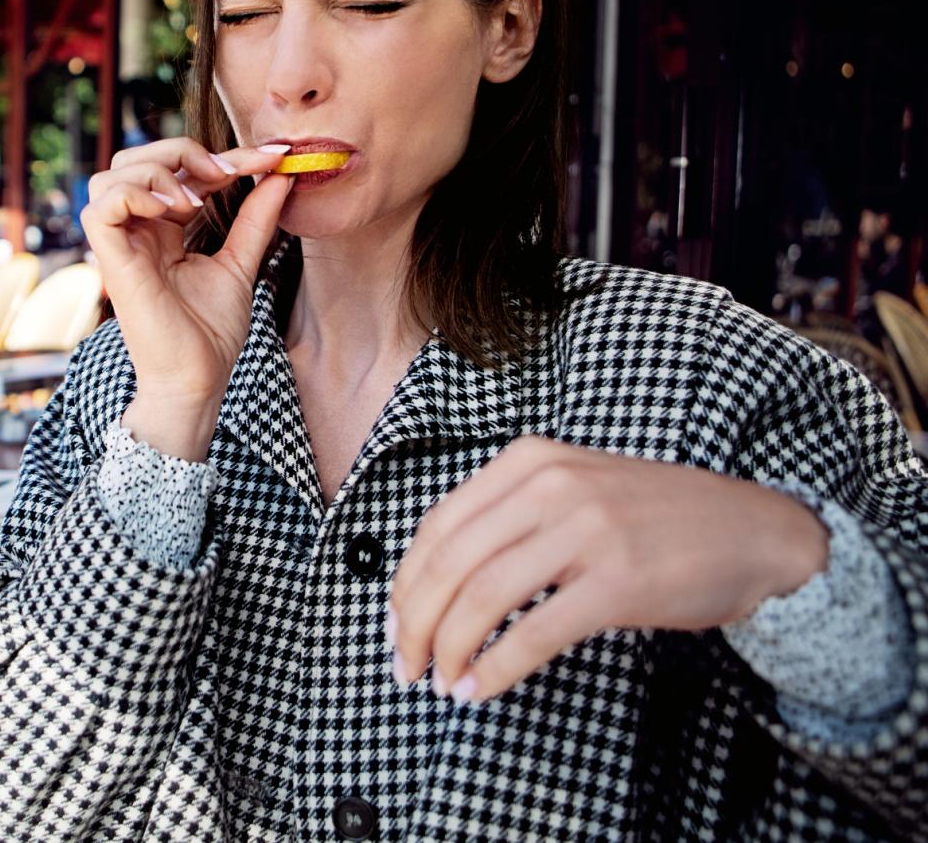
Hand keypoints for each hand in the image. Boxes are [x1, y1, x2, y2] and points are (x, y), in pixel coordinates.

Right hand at [82, 139, 290, 455]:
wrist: (197, 381)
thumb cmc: (211, 335)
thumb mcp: (240, 263)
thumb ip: (255, 219)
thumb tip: (281, 175)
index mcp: (162, 230)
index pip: (180, 172)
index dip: (224, 155)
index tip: (274, 156)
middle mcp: (137, 231)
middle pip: (134, 158)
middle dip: (180, 150)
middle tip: (224, 174)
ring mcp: (121, 245)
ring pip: (111, 173)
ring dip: (157, 169)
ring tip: (194, 198)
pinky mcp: (110, 260)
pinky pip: (100, 206)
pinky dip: (136, 194)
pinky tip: (172, 210)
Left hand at [387, 436, 829, 702]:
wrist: (755, 531)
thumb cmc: (655, 519)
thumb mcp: (573, 489)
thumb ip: (509, 517)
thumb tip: (435, 582)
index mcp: (529, 460)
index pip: (438, 526)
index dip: (405, 583)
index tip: (392, 624)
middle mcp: (552, 485)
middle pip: (449, 563)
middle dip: (413, 623)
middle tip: (404, 665)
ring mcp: (586, 531)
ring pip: (481, 598)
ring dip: (447, 649)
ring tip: (441, 681)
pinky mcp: (617, 582)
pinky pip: (533, 633)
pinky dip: (495, 668)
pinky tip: (480, 688)